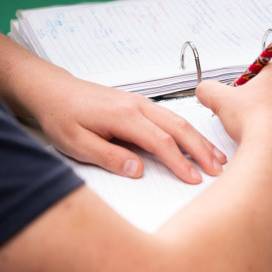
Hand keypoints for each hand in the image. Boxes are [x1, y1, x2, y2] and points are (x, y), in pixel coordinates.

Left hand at [36, 78, 226, 183]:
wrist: (54, 91)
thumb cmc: (62, 116)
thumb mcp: (77, 144)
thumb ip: (109, 157)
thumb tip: (138, 171)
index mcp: (124, 117)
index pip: (161, 142)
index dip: (180, 162)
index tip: (194, 179)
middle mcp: (137, 106)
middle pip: (179, 128)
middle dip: (201, 150)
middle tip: (218, 170)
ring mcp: (140, 103)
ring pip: (178, 120)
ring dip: (199, 139)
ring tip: (217, 157)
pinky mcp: (138, 104)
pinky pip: (170, 117)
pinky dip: (188, 130)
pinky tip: (195, 140)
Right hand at [196, 59, 271, 150]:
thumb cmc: (254, 120)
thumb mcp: (220, 99)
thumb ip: (208, 89)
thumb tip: (204, 90)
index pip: (257, 71)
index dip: (243, 85)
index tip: (236, 98)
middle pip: (270, 87)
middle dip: (255, 99)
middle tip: (242, 113)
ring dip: (265, 113)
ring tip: (253, 127)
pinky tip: (264, 136)